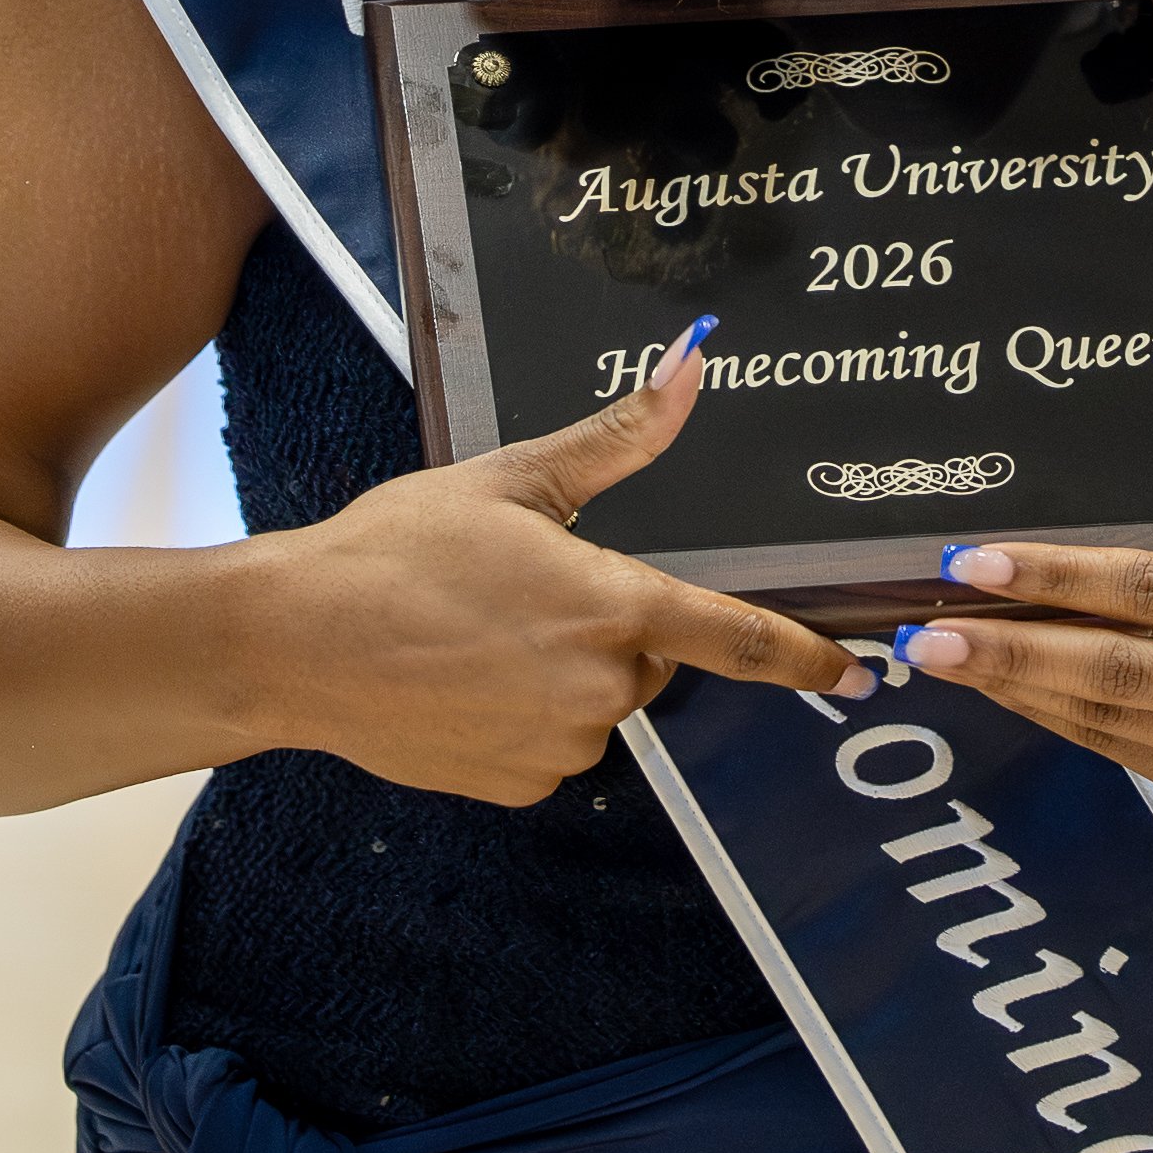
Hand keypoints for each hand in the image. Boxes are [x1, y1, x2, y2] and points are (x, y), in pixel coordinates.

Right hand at [256, 323, 873, 802]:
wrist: (296, 640)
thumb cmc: (397, 549)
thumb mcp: (513, 479)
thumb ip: (618, 437)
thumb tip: (691, 367)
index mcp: (614, 605)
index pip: (739, 637)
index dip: (806, 658)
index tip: (856, 674)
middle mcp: (601, 687)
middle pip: (647, 653)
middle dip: (610, 622)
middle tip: (526, 588)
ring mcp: (559, 746)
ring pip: (598, 701)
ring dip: (564, 669)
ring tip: (478, 629)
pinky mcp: (515, 785)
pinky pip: (552, 744)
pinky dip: (524, 713)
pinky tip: (464, 677)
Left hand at [893, 542, 1152, 854]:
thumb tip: (1090, 563)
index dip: (1057, 578)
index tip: (977, 563)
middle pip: (1116, 668)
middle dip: (1010, 650)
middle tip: (928, 631)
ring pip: (1111, 720)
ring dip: (1021, 690)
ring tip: (947, 659)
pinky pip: (1133, 758)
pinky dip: (1068, 723)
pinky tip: (1019, 695)